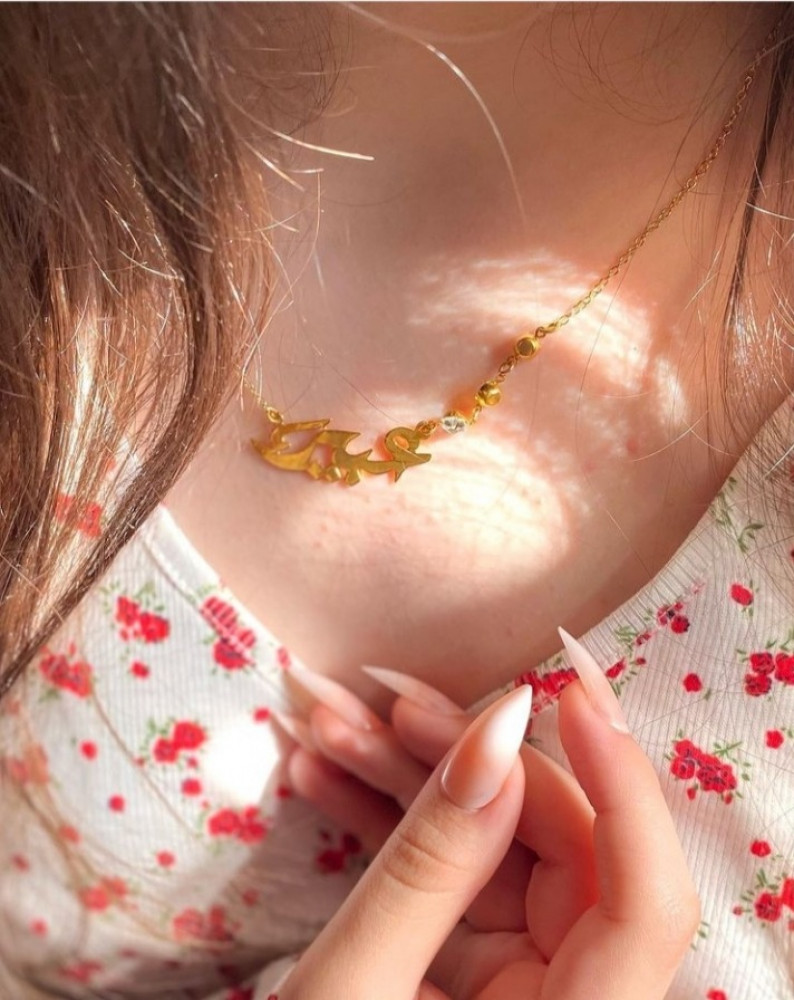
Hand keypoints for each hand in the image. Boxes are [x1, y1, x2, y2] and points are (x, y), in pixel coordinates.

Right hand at [281, 633, 699, 999]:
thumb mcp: (354, 992)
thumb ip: (429, 866)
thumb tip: (500, 731)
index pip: (644, 900)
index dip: (623, 786)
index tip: (569, 693)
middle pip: (553, 850)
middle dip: (466, 762)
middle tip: (381, 706)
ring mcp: (516, 984)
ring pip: (490, 848)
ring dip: (407, 779)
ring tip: (326, 726)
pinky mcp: (467, 968)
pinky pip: (446, 877)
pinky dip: (386, 824)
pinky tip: (323, 777)